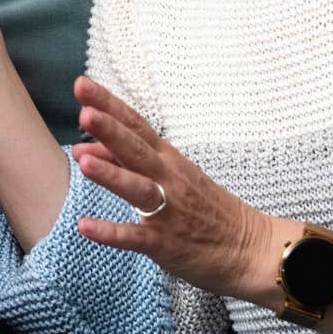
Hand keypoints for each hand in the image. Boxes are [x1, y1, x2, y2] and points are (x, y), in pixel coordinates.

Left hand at [68, 76, 276, 297]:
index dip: (110, 105)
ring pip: (137, 189)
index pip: (136, 125)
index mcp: (168, 160)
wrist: (249, 248)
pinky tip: (85, 226)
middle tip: (85, 111)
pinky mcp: (166, 243)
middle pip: (137, 149)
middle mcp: (168, 179)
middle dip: (110, 130)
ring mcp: (168, 210)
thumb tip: (84, 149)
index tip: (83, 84)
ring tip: (83, 162)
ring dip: (111, 174)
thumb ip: (125, 162)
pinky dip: (111, 232)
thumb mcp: (170, 177)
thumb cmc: (205, 209)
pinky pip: (136, 237)